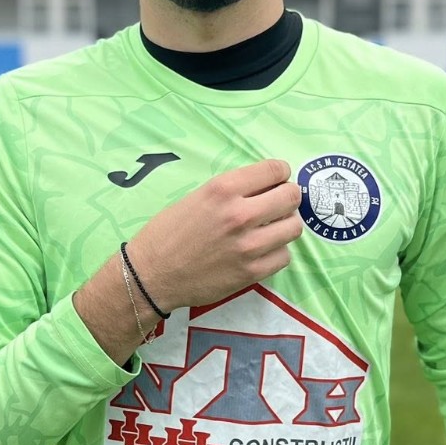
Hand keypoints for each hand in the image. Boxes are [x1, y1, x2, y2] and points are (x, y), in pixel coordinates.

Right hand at [127, 159, 303, 310]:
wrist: (152, 274)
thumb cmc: (168, 232)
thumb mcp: (197, 196)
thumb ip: (232, 190)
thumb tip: (265, 187)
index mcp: (223, 189)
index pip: (274, 170)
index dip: (280, 173)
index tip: (277, 179)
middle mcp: (240, 214)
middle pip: (291, 197)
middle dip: (288, 197)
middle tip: (278, 204)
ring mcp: (249, 245)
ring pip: (293, 227)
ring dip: (284, 225)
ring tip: (270, 228)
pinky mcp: (251, 272)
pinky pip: (284, 256)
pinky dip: (276, 252)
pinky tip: (262, 251)